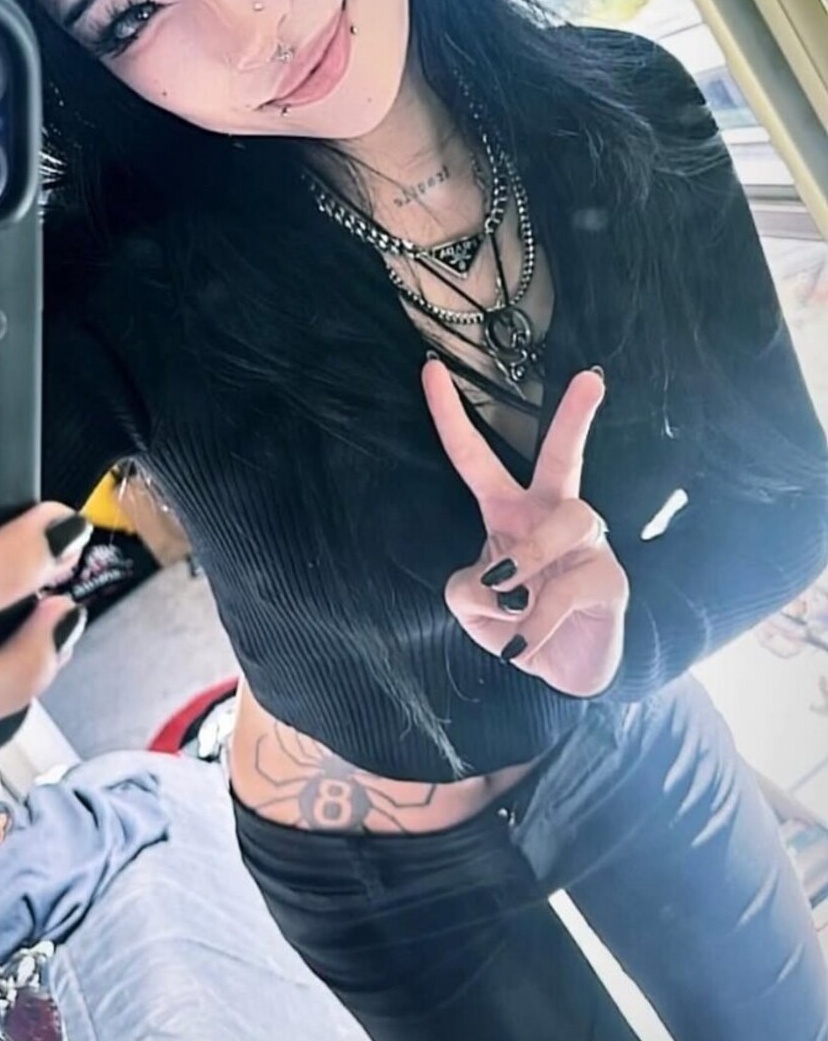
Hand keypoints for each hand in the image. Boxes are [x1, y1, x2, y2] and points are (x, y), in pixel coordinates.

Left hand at [422, 360, 627, 696]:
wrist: (562, 671)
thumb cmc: (515, 622)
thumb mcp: (471, 606)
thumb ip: (465, 587)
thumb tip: (498, 582)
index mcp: (507, 512)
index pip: (474, 457)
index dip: (450, 416)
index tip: (430, 369)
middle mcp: (550, 516)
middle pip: (565, 458)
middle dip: (575, 417)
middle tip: (591, 378)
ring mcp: (587, 546)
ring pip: (563, 522)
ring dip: (529, 559)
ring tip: (512, 602)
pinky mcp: (610, 581)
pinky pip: (562, 592)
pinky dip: (533, 625)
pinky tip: (523, 646)